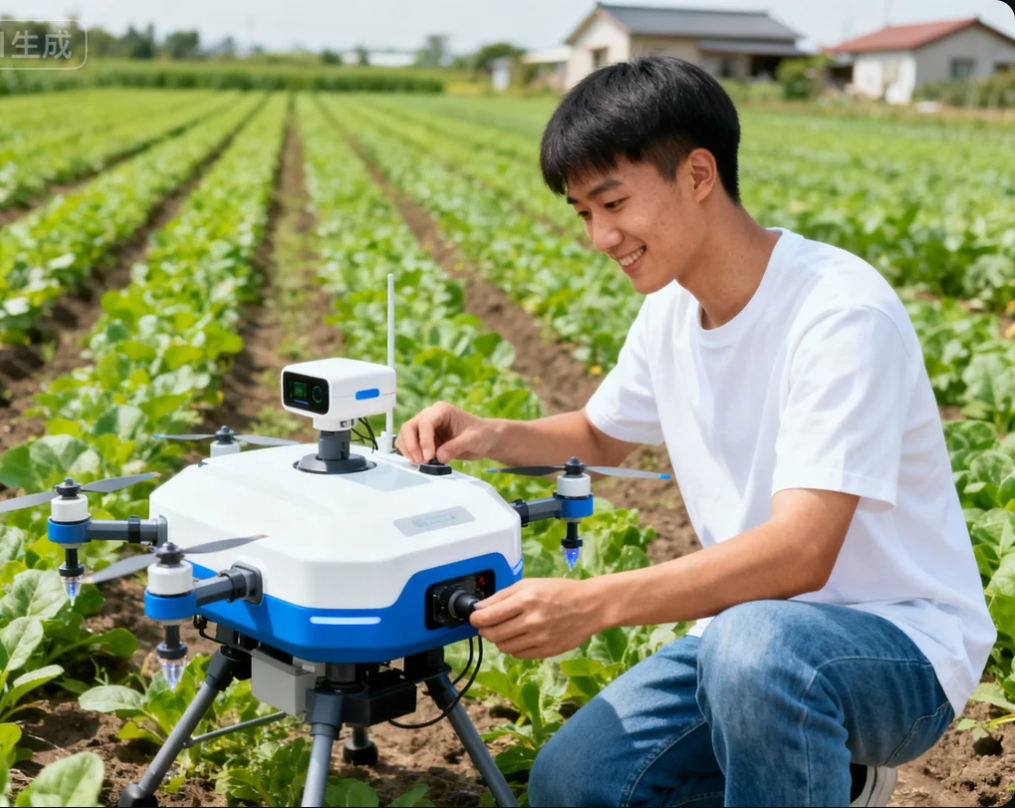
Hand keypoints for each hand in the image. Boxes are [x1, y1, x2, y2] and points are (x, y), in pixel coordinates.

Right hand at [396, 401, 494, 463]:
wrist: (485, 439)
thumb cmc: (481, 434)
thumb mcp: (472, 440)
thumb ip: (456, 447)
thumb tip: (439, 457)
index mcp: (442, 410)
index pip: (425, 423)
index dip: (424, 441)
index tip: (429, 456)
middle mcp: (430, 416)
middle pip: (410, 427)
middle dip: (412, 445)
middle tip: (421, 461)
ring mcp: (426, 427)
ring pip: (406, 435)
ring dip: (409, 450)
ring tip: (421, 463)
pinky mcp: (424, 439)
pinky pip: (409, 444)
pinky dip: (410, 453)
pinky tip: (420, 461)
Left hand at [469, 578, 602, 658]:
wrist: (590, 606)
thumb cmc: (560, 591)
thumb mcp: (530, 584)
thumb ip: (503, 596)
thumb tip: (480, 607)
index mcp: (526, 599)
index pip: (489, 616)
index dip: (476, 618)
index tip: (474, 617)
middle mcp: (532, 620)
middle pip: (493, 634)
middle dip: (485, 629)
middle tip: (487, 624)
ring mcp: (540, 638)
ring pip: (504, 647)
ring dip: (499, 639)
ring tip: (505, 630)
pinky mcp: (546, 651)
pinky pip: (518, 655)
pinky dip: (514, 647)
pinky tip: (520, 636)